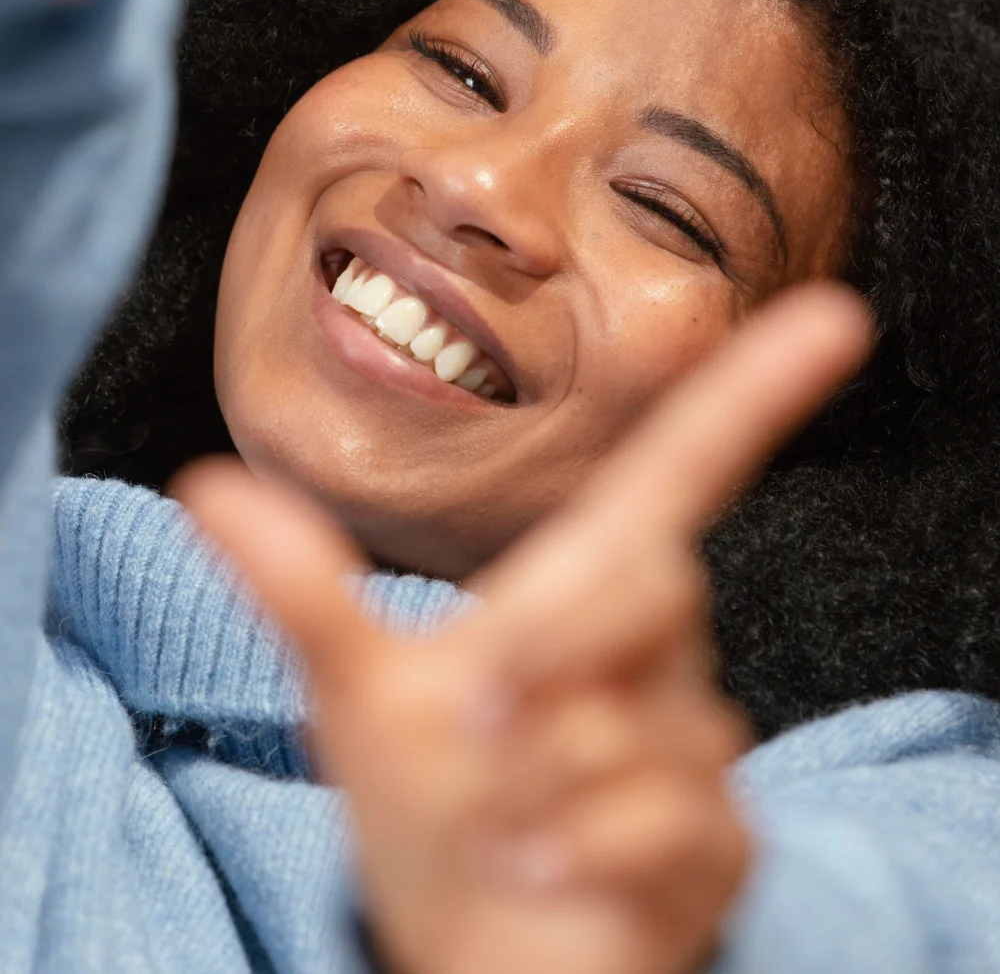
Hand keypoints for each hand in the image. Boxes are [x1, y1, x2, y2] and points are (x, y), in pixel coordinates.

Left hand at [177, 283, 871, 973]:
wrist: (470, 947)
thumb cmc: (433, 808)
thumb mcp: (363, 697)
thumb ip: (305, 593)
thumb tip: (205, 481)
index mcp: (585, 589)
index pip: (685, 471)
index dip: (758, 392)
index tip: (837, 316)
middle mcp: (652, 652)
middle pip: (650, 583)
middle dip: (552, 649)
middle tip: (478, 721)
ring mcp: (692, 745)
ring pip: (637, 722)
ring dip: (536, 781)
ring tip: (496, 824)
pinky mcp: (718, 840)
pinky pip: (668, 817)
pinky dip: (580, 849)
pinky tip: (540, 867)